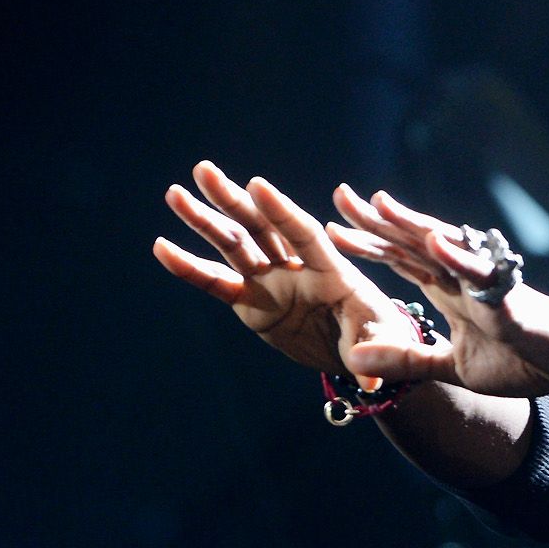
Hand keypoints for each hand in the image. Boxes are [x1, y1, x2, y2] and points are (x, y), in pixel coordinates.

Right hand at [154, 162, 424, 381]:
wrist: (362, 349)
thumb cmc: (383, 338)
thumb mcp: (386, 342)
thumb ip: (375, 349)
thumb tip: (370, 377)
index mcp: (333, 269)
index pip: (304, 234)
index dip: (281, 211)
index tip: (257, 185)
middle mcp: (298, 267)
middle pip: (262, 228)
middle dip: (234, 200)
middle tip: (204, 170)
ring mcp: (272, 282)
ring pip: (235, 246)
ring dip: (206, 221)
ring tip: (175, 193)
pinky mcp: (253, 302)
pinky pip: (217, 283)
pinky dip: (190, 267)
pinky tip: (162, 247)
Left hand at [328, 186, 548, 397]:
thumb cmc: (522, 359)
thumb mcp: (451, 367)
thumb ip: (407, 359)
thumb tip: (355, 359)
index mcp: (449, 290)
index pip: (401, 260)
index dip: (369, 243)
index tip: (333, 228)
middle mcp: (463, 277)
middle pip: (413, 243)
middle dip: (377, 221)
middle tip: (340, 195)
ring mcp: (485, 284)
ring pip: (442, 246)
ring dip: (410, 225)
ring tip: (378, 203)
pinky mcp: (507, 298)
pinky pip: (479, 274)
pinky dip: (456, 257)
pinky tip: (432, 242)